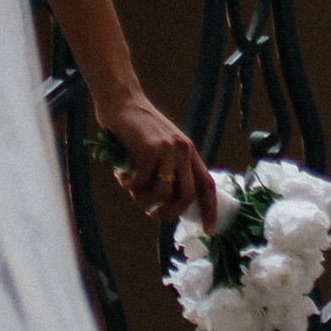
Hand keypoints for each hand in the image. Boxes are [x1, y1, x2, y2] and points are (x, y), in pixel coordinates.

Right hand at [99, 91, 213, 231]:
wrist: (120, 100)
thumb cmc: (135, 128)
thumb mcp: (159, 146)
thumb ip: (166, 168)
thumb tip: (164, 202)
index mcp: (188, 151)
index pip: (206, 184)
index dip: (210, 209)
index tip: (208, 230)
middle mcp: (182, 150)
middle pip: (185, 196)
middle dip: (168, 213)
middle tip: (152, 214)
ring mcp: (166, 150)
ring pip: (161, 194)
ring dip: (142, 199)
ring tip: (131, 189)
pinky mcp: (148, 150)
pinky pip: (140, 183)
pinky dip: (128, 185)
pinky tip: (120, 174)